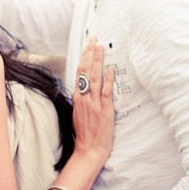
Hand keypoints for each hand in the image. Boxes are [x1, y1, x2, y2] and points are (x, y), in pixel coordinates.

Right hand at [72, 37, 114, 162]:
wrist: (88, 150)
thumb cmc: (85, 134)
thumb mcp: (77, 113)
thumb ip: (81, 100)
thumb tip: (82, 89)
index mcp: (77, 97)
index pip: (79, 72)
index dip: (84, 57)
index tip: (87, 46)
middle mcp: (84, 97)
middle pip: (85, 70)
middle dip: (89, 53)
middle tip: (94, 39)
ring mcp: (94, 103)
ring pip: (94, 77)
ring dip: (98, 61)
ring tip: (100, 47)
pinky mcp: (104, 110)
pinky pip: (106, 92)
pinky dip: (108, 79)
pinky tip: (110, 69)